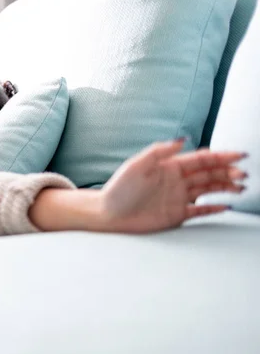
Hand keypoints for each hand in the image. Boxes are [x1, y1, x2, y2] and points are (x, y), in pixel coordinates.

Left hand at [100, 138, 246, 232]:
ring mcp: (178, 197)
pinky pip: (200, 210)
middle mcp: (176, 180)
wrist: (108, 214)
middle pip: (209, 173)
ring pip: (208, 189)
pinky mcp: (176, 214)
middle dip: (228, 172)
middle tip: (244, 174)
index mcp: (169, 166)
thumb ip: (160, 151)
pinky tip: (226, 205)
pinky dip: (213, 208)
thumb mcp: (137, 165)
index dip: (221, 156)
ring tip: (242, 187)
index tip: (240, 155)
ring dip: (225, 187)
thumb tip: (183, 139)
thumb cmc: (119, 189)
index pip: (201, 159)